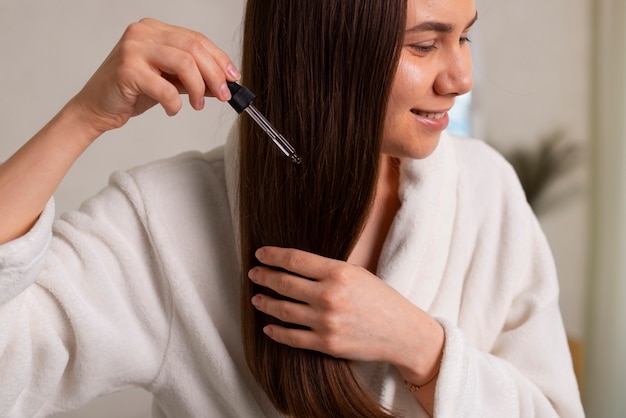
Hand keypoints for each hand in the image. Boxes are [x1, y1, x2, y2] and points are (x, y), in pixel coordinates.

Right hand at [68, 18, 239, 135]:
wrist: (96, 107)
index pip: (196, 39)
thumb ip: (193, 79)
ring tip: (197, 105)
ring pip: (184, 64)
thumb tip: (223, 84)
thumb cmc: (131, 92)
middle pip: (194, 49)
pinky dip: (175, 104)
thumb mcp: (168, 81)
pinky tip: (172, 110)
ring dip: (198, 88)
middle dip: (214, 75)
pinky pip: (165, 88)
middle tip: (223, 95)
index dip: (219, 59)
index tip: (233, 77)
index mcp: (154, 30)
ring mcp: (133, 49)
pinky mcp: (127, 70)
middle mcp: (143, 33)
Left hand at [248, 246, 443, 382]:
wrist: (403, 334)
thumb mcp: (358, 274)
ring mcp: (326, 322)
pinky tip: (268, 327)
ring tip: (257, 298)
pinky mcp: (326, 344)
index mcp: (338, 272)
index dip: (273, 256)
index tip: (260, 254)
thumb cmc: (382, 300)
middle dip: (264, 277)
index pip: (295, 260)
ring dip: (265, 302)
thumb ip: (327, 270)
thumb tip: (294, 265)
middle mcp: (329, 296)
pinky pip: (292, 337)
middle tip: (254, 274)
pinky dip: (276, 331)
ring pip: (283, 310)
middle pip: (284, 283)